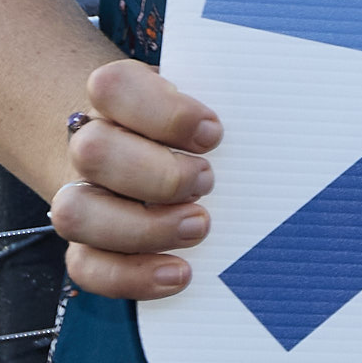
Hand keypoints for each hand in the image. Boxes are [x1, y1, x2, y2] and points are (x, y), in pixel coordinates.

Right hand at [50, 59, 220, 298]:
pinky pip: (85, 266)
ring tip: (199, 225)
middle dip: (158, 174)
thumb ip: (231, 106)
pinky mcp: (85, 243)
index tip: (213, 133)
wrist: (150, 153)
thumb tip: (287, 121)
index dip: (163, 112)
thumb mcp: (210, 102)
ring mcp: (81, 194)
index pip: (113, 87)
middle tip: (208, 182)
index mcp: (117, 97)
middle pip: (92, 152)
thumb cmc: (194, 126)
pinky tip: (178, 273)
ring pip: (74, 213)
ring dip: (142, 227)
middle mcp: (89, 143)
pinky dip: (131, 275)